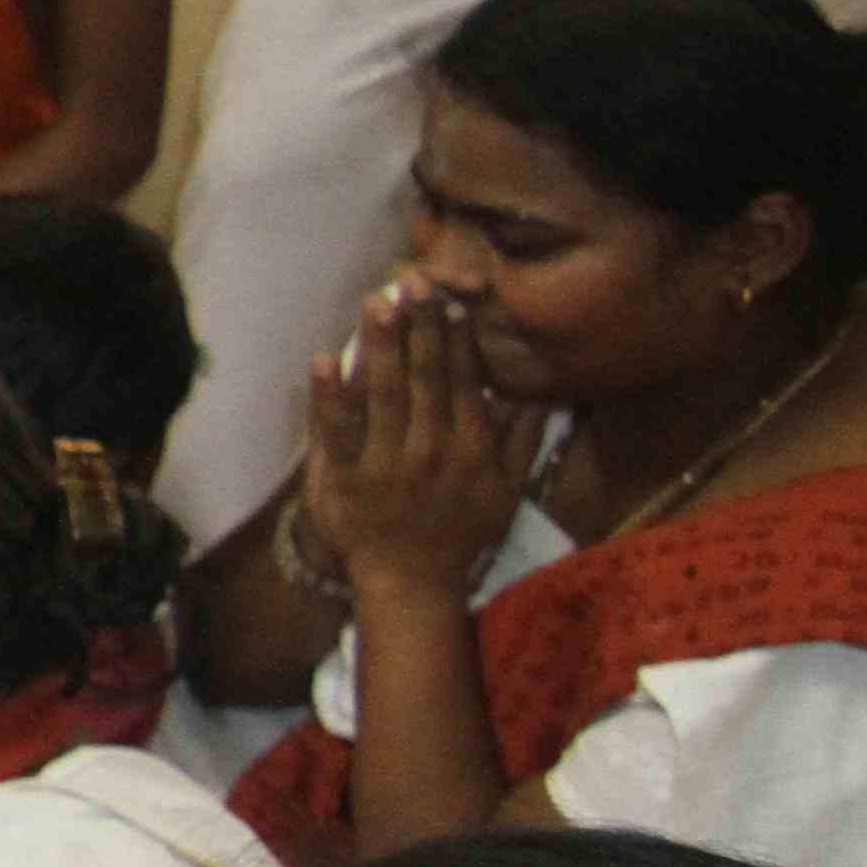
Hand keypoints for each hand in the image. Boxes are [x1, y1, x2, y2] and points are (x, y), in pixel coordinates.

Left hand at [300, 274, 537, 595]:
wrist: (412, 585)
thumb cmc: (461, 534)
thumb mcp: (506, 492)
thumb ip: (522, 441)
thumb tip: (544, 396)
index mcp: (469, 449)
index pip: (463, 382)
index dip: (456, 338)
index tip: (451, 298)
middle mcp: (430, 451)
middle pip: (424, 378)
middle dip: (420, 327)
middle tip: (413, 281)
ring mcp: (386, 465)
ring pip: (383, 395)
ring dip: (380, 347)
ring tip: (377, 303)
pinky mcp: (344, 480)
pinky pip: (335, 432)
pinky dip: (328, 396)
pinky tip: (323, 359)